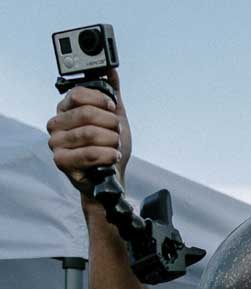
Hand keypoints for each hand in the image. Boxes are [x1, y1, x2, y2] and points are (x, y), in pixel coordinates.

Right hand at [47, 69, 130, 198]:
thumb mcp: (114, 119)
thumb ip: (112, 93)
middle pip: (86, 114)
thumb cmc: (109, 149)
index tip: (112, 108)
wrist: (110, 179)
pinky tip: (113, 157)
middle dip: (110, 124)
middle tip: (117, 133)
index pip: (78, 94)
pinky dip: (107, 155)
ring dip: (111, 141)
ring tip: (115, 147)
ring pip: (89, 134)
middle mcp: (56, 124)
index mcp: (65, 110)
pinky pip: (89, 153)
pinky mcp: (61, 161)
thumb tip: (111, 69)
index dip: (100, 100)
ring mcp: (56, 143)